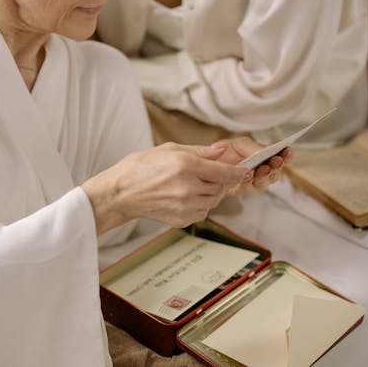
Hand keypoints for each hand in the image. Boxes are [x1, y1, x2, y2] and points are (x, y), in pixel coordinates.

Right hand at [82, 142, 250, 233]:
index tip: (246, 172)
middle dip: (222, 181)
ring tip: (195, 184)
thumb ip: (200, 151)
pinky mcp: (181, 219)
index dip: (239, 173)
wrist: (120, 193)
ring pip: (214, 201)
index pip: (224, 172)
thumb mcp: (169, 149)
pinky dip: (201, 205)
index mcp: (185, 165)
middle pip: (221, 187)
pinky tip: (187, 196)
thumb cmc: (140, 167)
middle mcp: (187, 187)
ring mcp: (184, 206)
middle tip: (213, 175)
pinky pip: (203, 212)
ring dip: (212, 193)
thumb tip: (222, 150)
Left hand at [209, 137, 292, 195]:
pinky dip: (250, 182)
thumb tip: (265, 150)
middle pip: (276, 172)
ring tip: (265, 168)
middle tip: (277, 161)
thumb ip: (251, 146)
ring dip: (265, 175)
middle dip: (277, 166)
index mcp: (266, 157)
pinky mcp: (241, 190)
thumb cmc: (225, 152)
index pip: (281, 157)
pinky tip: (250, 177)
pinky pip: (248, 188)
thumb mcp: (238, 144)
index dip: (287, 155)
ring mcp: (253, 182)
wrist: (206, 164)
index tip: (288, 150)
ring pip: (264, 182)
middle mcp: (263, 171)